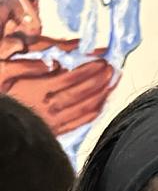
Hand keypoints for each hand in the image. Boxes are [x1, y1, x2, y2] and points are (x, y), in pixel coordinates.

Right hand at [0, 46, 115, 135]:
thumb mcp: (5, 70)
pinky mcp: (54, 131)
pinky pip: (78, 123)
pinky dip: (92, 113)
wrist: (0, 125)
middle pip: (81, 92)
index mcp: (38, 89)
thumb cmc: (0, 92)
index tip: (101, 59)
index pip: (70, 77)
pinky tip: (101, 105)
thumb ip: (29, 65)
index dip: (88, 68)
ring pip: (83, 107)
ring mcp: (54, 121)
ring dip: (100, 94)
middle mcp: (50, 106)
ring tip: (112, 83)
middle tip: (112, 69)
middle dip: (99, 79)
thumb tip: (52, 62)